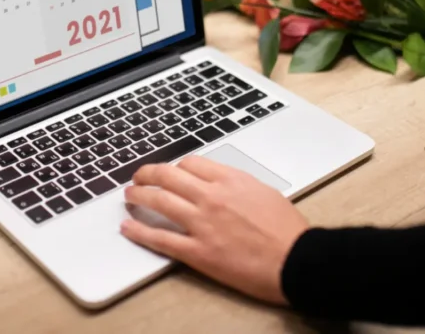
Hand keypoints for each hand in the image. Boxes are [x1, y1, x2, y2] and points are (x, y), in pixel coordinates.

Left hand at [120, 156, 308, 304]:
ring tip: (129, 195)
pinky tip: (128, 228)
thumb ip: (238, 186)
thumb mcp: (264, 193)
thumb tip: (222, 184)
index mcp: (231, 180)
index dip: (174, 167)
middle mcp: (212, 197)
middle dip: (148, 174)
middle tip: (138, 177)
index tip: (168, 171)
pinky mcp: (198, 252)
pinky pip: (161, 239)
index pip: (190, 164)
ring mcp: (203, 224)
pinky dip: (140, 232)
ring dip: (139, 196)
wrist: (296, 260)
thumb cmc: (287, 231)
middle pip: (168, 177)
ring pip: (159, 202)